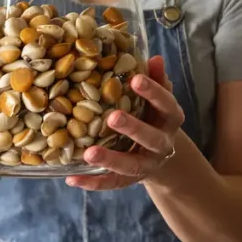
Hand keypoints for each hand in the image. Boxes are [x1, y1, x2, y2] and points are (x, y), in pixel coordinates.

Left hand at [65, 55, 184, 190]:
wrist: (160, 156)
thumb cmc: (153, 117)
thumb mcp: (157, 100)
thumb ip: (156, 80)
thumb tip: (155, 57)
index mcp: (170, 120)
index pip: (167, 105)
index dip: (154, 93)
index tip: (136, 79)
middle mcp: (162, 144)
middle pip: (151, 139)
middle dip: (133, 128)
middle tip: (113, 118)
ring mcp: (147, 165)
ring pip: (131, 166)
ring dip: (110, 160)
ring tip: (89, 154)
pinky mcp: (129, 181)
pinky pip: (112, 183)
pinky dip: (93, 182)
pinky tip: (72, 178)